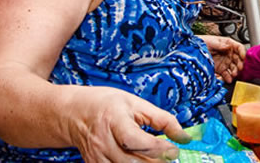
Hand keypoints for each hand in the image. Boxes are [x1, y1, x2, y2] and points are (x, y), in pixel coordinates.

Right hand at [68, 88, 190, 162]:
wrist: (75, 112)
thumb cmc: (107, 104)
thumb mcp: (135, 102)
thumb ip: (161, 119)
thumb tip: (184, 136)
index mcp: (113, 120)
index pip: (135, 140)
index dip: (158, 148)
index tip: (175, 149)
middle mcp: (102, 142)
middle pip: (132, 162)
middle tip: (170, 156)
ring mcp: (96, 158)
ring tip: (159, 160)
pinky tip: (144, 162)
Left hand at [199, 35, 245, 82]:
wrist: (193, 50)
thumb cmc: (202, 42)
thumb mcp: (211, 41)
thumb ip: (220, 44)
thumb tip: (228, 46)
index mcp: (228, 44)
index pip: (239, 48)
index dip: (242, 52)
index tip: (243, 57)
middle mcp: (228, 54)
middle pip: (238, 59)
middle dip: (240, 64)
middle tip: (239, 68)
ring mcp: (225, 62)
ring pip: (234, 68)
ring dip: (235, 72)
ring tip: (233, 74)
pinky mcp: (220, 69)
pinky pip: (226, 74)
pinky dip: (228, 78)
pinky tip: (228, 79)